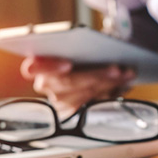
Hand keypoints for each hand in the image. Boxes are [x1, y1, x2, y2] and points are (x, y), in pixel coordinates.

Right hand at [20, 56, 135, 116]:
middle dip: (94, 75)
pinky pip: (94, 103)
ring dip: (108, 83)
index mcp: (37, 65)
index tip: (67, 64)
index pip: (31, 68)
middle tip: (115, 68)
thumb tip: (100, 45)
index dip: (49, 67)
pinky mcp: (74, 113)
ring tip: (126, 73)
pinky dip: (111, 91)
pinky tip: (123, 83)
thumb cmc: (76, 52)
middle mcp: (45, 85)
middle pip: (68, 83)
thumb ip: (77, 45)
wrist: (82, 67)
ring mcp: (59, 101)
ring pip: (85, 94)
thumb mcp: (74, 44)